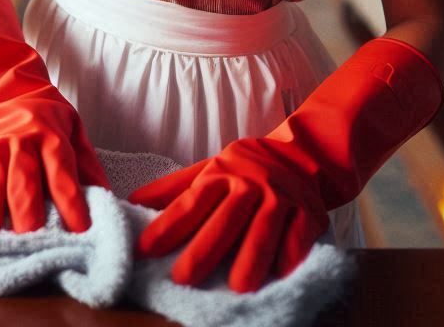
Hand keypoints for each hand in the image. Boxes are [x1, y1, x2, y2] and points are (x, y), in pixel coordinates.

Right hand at [0, 0, 109, 234]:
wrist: (7, 83)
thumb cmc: (48, 115)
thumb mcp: (74, 129)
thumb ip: (87, 163)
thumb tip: (106, 198)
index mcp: (50, 134)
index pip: (62, 172)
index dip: (71, 202)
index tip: (80, 230)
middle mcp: (20, 138)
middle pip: (23, 179)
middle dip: (28, 212)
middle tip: (33, 241)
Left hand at [130, 36, 443, 292]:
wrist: (304, 155)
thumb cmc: (247, 168)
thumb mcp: (210, 168)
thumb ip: (174, 187)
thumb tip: (133, 201)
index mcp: (221, 173)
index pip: (190, 203)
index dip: (166, 227)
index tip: (144, 248)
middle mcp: (250, 184)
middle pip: (224, 221)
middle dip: (202, 251)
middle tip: (181, 277)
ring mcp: (282, 199)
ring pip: (263, 232)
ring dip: (249, 260)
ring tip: (235, 287)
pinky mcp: (310, 214)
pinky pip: (299, 239)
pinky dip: (289, 258)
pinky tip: (278, 277)